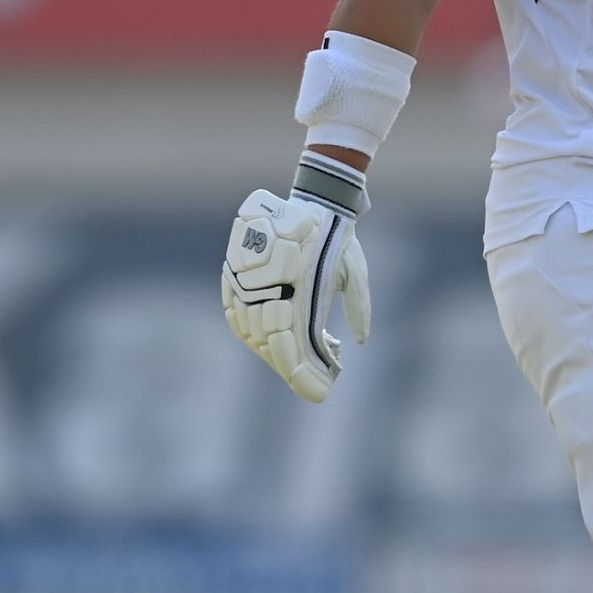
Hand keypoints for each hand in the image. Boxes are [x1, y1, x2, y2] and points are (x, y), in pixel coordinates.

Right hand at [222, 186, 369, 402]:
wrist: (314, 199)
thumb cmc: (338, 237)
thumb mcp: (356, 271)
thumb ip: (359, 305)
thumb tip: (359, 341)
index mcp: (294, 288)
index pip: (289, 345)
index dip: (301, 374)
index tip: (321, 393)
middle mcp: (264, 286)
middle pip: (269, 344)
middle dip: (292, 368)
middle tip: (316, 383)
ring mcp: (244, 279)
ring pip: (250, 332)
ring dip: (272, 353)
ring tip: (297, 362)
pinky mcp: (233, 273)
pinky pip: (235, 313)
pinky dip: (251, 334)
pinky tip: (269, 343)